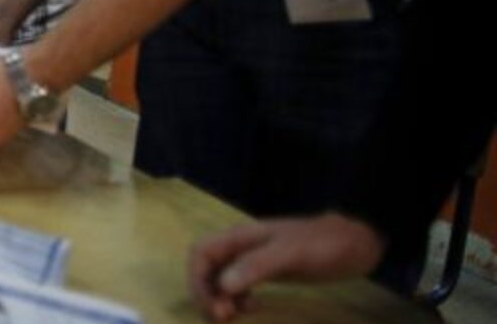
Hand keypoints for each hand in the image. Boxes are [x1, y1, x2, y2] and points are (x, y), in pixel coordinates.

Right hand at [188, 214, 385, 321]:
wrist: (355, 243)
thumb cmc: (323, 245)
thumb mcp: (291, 254)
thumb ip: (256, 266)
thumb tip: (223, 286)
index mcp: (240, 237)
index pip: (201, 254)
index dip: (198, 280)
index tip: (214, 306)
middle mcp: (240, 246)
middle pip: (206, 268)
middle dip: (206, 293)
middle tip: (224, 317)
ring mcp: (252, 259)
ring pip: (219, 278)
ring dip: (219, 298)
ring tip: (233, 316)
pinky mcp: (265, 270)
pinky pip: (237, 285)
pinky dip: (236, 299)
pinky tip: (251, 308)